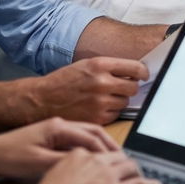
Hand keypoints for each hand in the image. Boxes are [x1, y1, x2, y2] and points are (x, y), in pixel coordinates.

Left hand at [0, 117, 118, 180]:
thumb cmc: (10, 157)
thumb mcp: (40, 163)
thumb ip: (66, 162)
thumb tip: (88, 164)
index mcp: (58, 127)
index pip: (90, 137)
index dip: (106, 150)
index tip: (118, 161)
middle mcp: (59, 123)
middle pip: (92, 131)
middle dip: (109, 144)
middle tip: (122, 157)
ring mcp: (54, 128)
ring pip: (85, 133)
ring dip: (100, 144)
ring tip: (112, 157)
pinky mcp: (50, 135)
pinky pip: (76, 138)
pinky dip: (88, 147)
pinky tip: (92, 157)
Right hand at [27, 57, 147, 124]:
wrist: (41, 100)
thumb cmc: (63, 82)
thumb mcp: (85, 65)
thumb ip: (108, 68)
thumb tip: (133, 72)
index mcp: (99, 65)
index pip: (135, 67)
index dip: (142, 72)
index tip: (142, 75)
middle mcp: (102, 82)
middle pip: (133, 87)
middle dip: (129, 87)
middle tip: (119, 88)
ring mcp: (100, 102)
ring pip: (125, 102)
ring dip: (118, 100)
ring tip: (102, 98)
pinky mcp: (98, 117)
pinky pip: (116, 115)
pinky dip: (110, 112)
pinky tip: (96, 108)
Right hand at [29, 148, 159, 183]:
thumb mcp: (55, 172)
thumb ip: (68, 168)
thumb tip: (72, 172)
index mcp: (80, 154)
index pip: (100, 153)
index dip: (107, 160)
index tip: (108, 164)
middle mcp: (97, 161)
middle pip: (119, 156)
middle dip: (125, 163)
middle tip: (128, 170)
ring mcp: (108, 175)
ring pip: (131, 166)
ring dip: (137, 172)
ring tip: (140, 176)